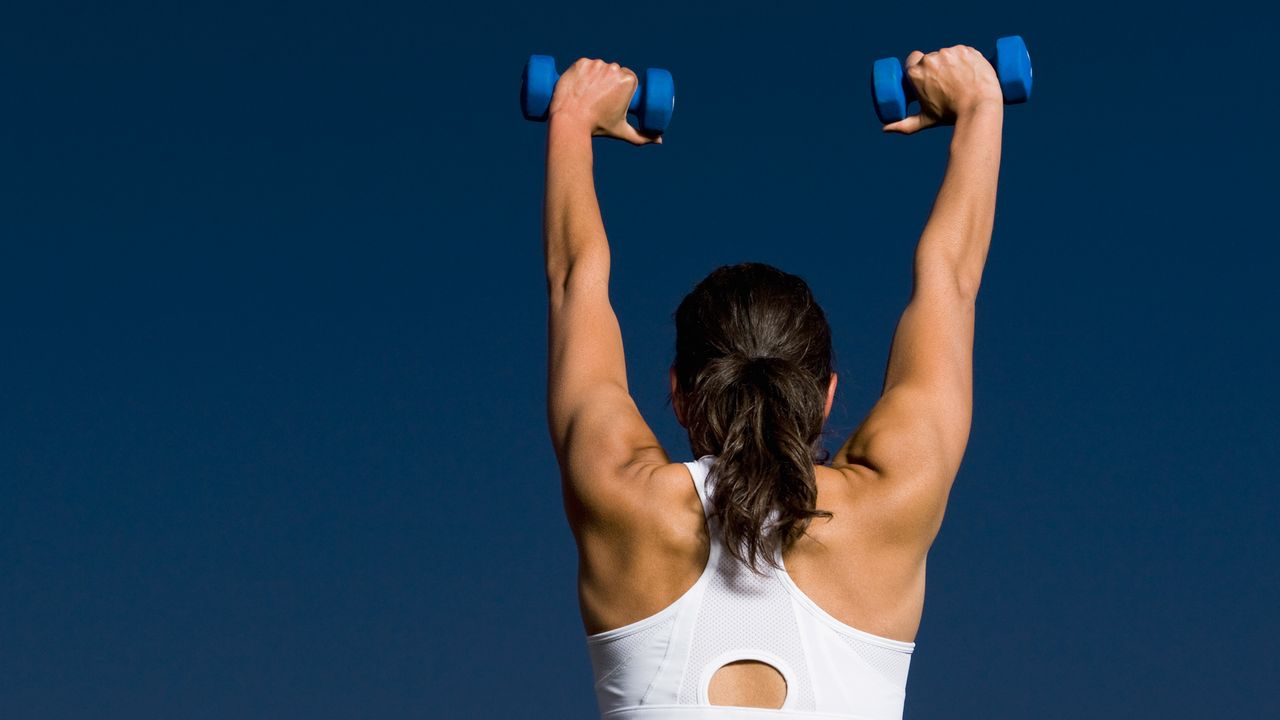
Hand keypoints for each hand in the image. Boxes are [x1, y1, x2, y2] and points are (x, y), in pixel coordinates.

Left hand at [548, 58, 660, 144]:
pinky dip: (583, 72)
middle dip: (609, 81)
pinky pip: (585, 64)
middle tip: (600, 97)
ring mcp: (596, 64)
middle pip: (614, 71)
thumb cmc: (598, 126)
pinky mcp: (581, 63)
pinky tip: (580, 84)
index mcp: (628, 80)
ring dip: (596, 76)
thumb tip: (659, 141)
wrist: (570, 121)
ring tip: (589, 93)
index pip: (629, 78)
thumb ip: (642, 136)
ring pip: (599, 67)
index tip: (615, 97)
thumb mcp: (621, 130)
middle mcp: (614, 68)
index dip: (622, 87)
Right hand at [883, 45, 1002, 133]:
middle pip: (930, 58)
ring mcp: (949, 52)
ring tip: (959, 78)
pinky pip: (963, 51)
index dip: (919, 68)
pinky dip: (965, 59)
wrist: (978, 108)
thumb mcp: (925, 120)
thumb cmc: (949, 115)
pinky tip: (969, 70)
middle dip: (936, 67)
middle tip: (945, 82)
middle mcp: (930, 59)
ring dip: (951, 62)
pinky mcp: (966, 49)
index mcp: (915, 72)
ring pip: (947, 54)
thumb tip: (885, 129)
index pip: (912, 61)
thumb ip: (903, 125)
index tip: (926, 76)